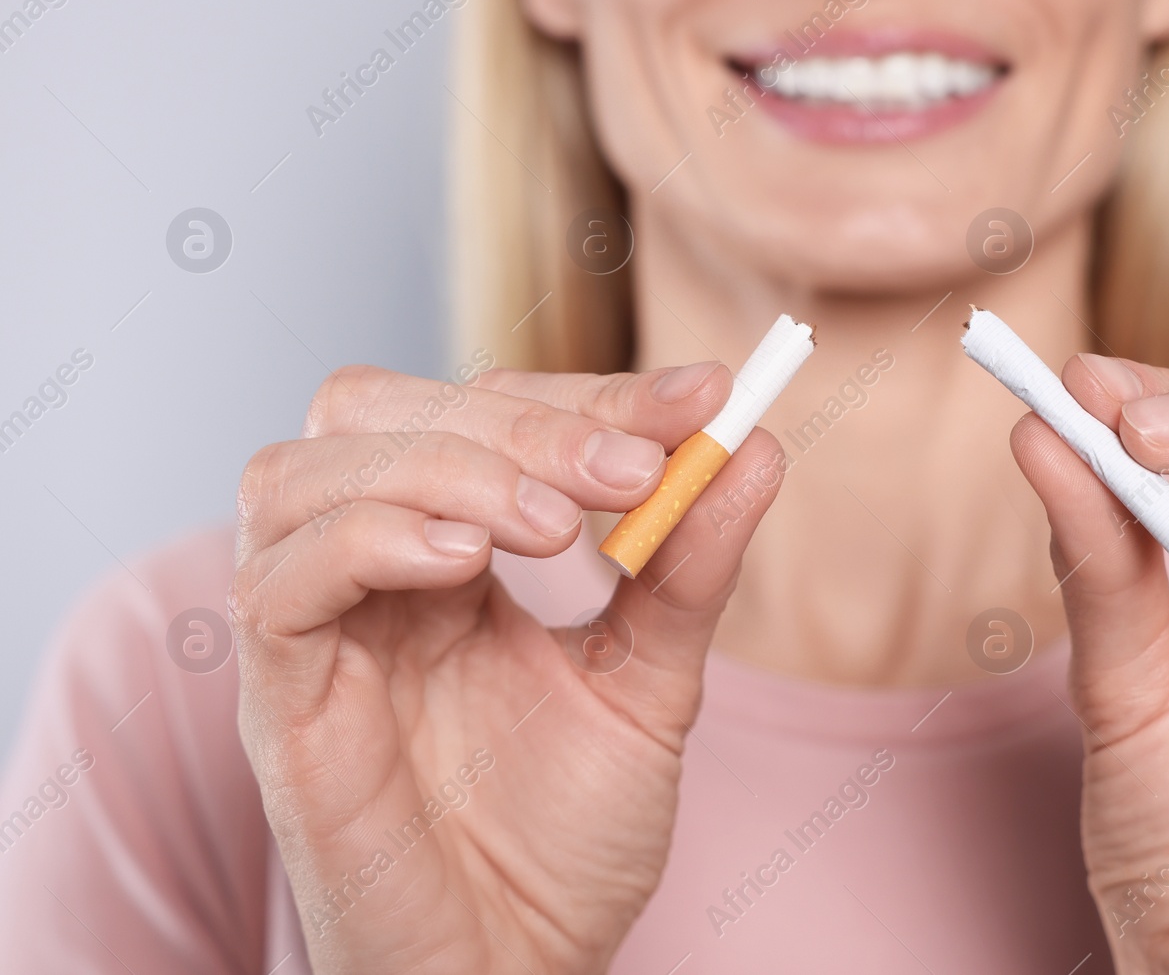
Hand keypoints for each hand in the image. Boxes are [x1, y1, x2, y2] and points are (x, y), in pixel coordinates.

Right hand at [230, 359, 785, 973]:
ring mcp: (316, 630)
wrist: (515, 971)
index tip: (704, 395)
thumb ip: (690, 565)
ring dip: (442, 464)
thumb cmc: (564, 839)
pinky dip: (368, 537)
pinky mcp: (281, 700)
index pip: (486, 410)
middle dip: (518, 419)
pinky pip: (278, 577)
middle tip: (627, 472)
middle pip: (382, 409)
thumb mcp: (650, 680)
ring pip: (304, 468)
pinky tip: (464, 566)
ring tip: (551, 525)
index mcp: (448, 554)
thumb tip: (751, 446)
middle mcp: (368, 572)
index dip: (588, 390)